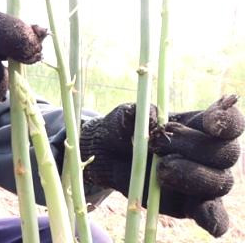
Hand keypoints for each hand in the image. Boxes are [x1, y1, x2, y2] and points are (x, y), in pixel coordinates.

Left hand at [80, 95, 243, 236]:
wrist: (106, 156)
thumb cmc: (122, 131)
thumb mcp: (124, 118)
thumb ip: (138, 115)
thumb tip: (152, 118)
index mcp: (198, 124)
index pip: (228, 122)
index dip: (227, 121)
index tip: (211, 123)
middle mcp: (208, 152)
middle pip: (225, 153)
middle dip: (195, 148)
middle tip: (159, 149)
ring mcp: (203, 180)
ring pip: (220, 182)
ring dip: (193, 176)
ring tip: (160, 172)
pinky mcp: (191, 204)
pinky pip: (214, 215)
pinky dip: (214, 217)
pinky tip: (207, 219)